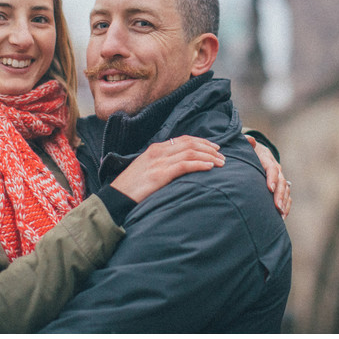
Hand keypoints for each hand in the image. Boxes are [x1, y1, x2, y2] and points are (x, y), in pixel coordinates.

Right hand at [110, 136, 224, 202]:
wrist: (115, 198)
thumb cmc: (131, 188)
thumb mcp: (146, 170)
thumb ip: (161, 165)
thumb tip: (179, 168)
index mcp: (155, 149)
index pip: (183, 140)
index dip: (201, 142)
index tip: (214, 147)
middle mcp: (158, 152)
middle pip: (190, 144)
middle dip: (209, 149)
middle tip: (222, 155)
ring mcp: (159, 162)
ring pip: (190, 153)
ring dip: (209, 157)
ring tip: (221, 163)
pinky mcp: (160, 174)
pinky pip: (184, 165)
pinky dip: (199, 164)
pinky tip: (210, 167)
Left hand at [246, 136, 291, 218]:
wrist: (257, 152)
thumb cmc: (249, 151)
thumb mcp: (247, 146)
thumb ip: (248, 143)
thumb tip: (250, 139)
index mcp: (268, 159)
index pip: (272, 169)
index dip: (272, 178)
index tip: (270, 188)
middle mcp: (277, 169)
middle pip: (282, 182)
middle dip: (280, 195)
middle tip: (276, 207)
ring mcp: (280, 178)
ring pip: (286, 191)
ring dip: (284, 203)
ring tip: (280, 214)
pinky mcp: (281, 186)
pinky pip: (287, 197)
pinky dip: (286, 206)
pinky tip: (282, 217)